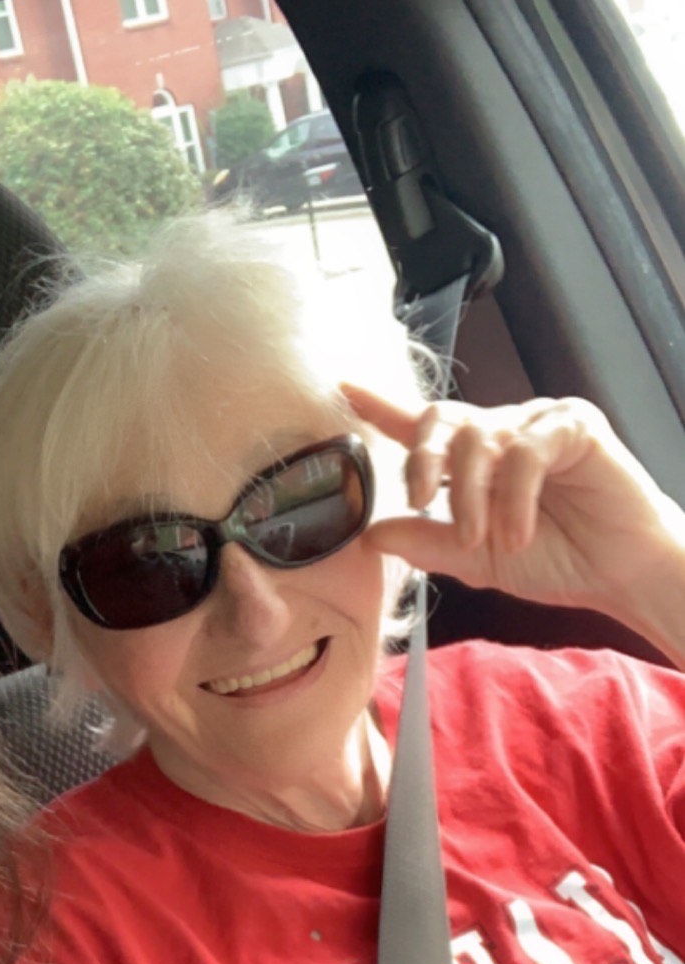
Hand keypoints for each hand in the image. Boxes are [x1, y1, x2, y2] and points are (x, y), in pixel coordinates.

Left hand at [343, 383, 684, 629]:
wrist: (618, 574)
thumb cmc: (557, 560)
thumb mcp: (476, 559)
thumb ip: (427, 543)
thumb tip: (372, 532)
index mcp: (476, 458)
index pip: (423, 426)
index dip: (382, 407)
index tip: (344, 388)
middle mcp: (504, 431)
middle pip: (441, 421)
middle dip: (423, 463)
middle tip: (422, 503)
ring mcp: (538, 422)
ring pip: (480, 437)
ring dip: (474, 496)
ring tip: (489, 542)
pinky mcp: (574, 424)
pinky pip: (526, 449)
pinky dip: (515, 497)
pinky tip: (520, 533)